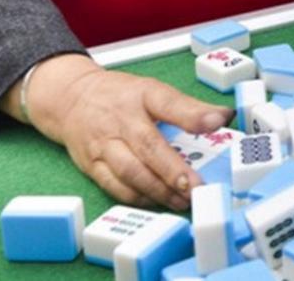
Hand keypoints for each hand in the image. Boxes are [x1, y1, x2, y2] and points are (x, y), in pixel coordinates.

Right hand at [27, 56, 232, 210]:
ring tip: (182, 200)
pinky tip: (156, 201)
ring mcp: (104, 145)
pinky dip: (138, 198)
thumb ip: (187, 107)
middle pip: (149, 147)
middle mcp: (121, 120)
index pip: (168, 102)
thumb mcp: (152, 91)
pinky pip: (115, 187)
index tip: (219, 121)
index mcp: (141, 95)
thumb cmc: (119, 97)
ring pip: (131, 172)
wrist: (70, 99)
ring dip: (159, 191)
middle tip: (198, 188)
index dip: (194, 114)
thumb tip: (224, 117)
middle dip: (175, 171)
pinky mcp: (92, 165)